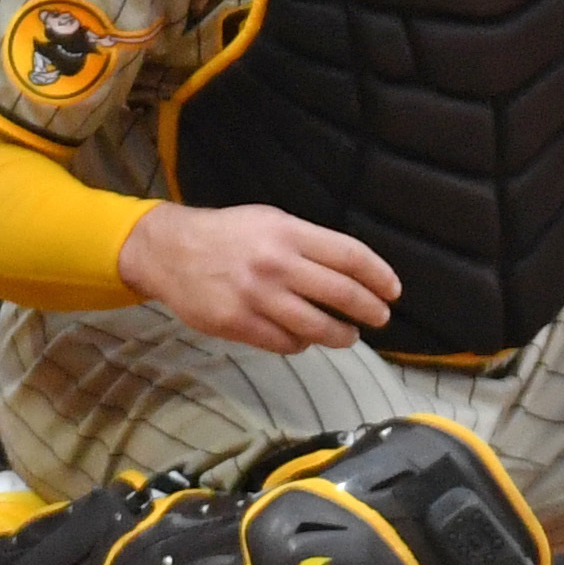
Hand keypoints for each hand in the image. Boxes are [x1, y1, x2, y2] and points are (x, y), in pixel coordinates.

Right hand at [120, 202, 399, 352]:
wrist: (169, 251)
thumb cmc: (229, 234)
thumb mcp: (272, 221)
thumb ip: (309, 243)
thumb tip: (350, 270)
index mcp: (290, 234)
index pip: (351, 256)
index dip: (379, 276)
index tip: (393, 290)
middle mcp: (277, 265)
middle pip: (340, 293)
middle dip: (369, 309)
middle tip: (381, 318)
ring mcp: (256, 297)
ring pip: (315, 326)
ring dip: (340, 335)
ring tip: (349, 336)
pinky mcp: (237, 324)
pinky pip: (283, 342)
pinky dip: (301, 343)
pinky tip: (307, 340)